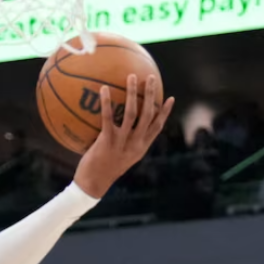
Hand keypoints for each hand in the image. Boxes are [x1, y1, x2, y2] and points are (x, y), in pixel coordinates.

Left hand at [74, 74, 175, 198]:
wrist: (92, 186)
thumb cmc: (102, 171)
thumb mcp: (119, 158)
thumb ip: (123, 144)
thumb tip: (119, 129)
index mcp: (140, 148)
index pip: (157, 127)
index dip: (165, 112)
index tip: (170, 98)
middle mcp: (135, 144)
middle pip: (148, 115)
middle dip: (151, 95)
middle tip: (151, 78)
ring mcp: (122, 143)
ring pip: (132, 113)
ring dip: (133, 93)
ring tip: (132, 77)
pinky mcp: (107, 141)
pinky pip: (108, 117)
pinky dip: (106, 102)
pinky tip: (103, 89)